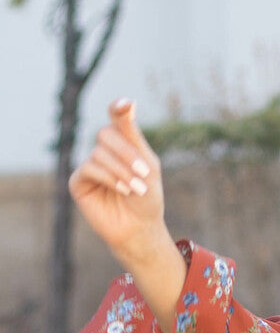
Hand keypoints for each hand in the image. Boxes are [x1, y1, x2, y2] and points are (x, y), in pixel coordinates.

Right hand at [69, 98, 166, 262]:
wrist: (140, 229)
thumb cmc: (147, 199)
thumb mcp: (147, 165)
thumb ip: (134, 136)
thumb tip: (126, 103)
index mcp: (122, 143)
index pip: (116, 117)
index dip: (119, 109)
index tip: (125, 106)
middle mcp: (104, 151)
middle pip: (106, 133)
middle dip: (126, 153)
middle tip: (143, 173)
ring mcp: (90, 165)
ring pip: (99, 153)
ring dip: (121, 171)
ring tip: (135, 189)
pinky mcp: (78, 181)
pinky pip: (88, 168)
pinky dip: (108, 177)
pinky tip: (122, 189)